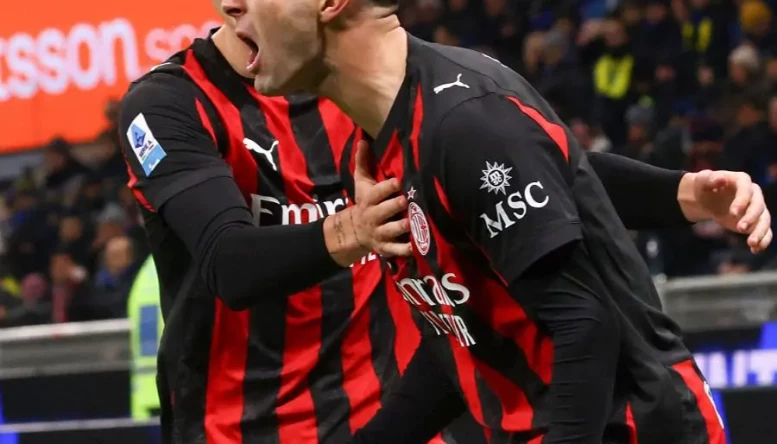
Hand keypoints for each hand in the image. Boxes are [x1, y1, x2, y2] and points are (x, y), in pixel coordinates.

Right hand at [352, 140, 411, 256]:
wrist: (354, 231)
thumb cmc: (364, 202)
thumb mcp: (361, 183)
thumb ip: (363, 162)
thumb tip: (363, 140)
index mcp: (369, 200)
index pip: (377, 192)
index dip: (387, 187)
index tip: (398, 181)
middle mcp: (374, 216)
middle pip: (384, 211)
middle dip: (395, 206)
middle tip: (407, 200)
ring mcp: (380, 233)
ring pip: (390, 230)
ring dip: (401, 227)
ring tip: (412, 223)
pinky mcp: (386, 247)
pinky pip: (395, 250)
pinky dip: (405, 250)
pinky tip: (416, 248)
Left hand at [681, 170, 771, 252]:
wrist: (706, 199)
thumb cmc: (703, 187)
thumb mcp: (701, 181)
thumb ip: (708, 179)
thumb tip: (720, 178)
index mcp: (742, 181)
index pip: (746, 190)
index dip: (742, 201)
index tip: (733, 213)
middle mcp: (753, 194)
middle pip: (759, 206)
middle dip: (751, 218)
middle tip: (739, 229)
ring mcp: (756, 208)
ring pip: (764, 220)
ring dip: (760, 232)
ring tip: (751, 244)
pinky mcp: (755, 222)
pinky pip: (764, 231)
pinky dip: (763, 240)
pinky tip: (755, 250)